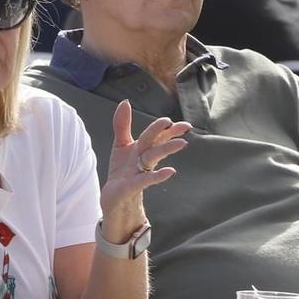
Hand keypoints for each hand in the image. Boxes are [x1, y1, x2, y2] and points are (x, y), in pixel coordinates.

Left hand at [101, 101, 188, 240]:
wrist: (114, 196)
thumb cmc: (122, 170)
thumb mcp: (121, 145)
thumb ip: (122, 124)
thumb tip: (125, 102)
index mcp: (143, 148)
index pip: (157, 135)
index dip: (167, 128)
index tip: (177, 121)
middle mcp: (144, 158)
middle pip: (156, 143)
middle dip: (169, 134)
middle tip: (184, 126)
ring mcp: (141, 172)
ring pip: (154, 157)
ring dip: (167, 149)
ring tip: (182, 144)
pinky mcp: (133, 186)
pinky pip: (147, 180)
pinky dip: (158, 175)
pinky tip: (171, 172)